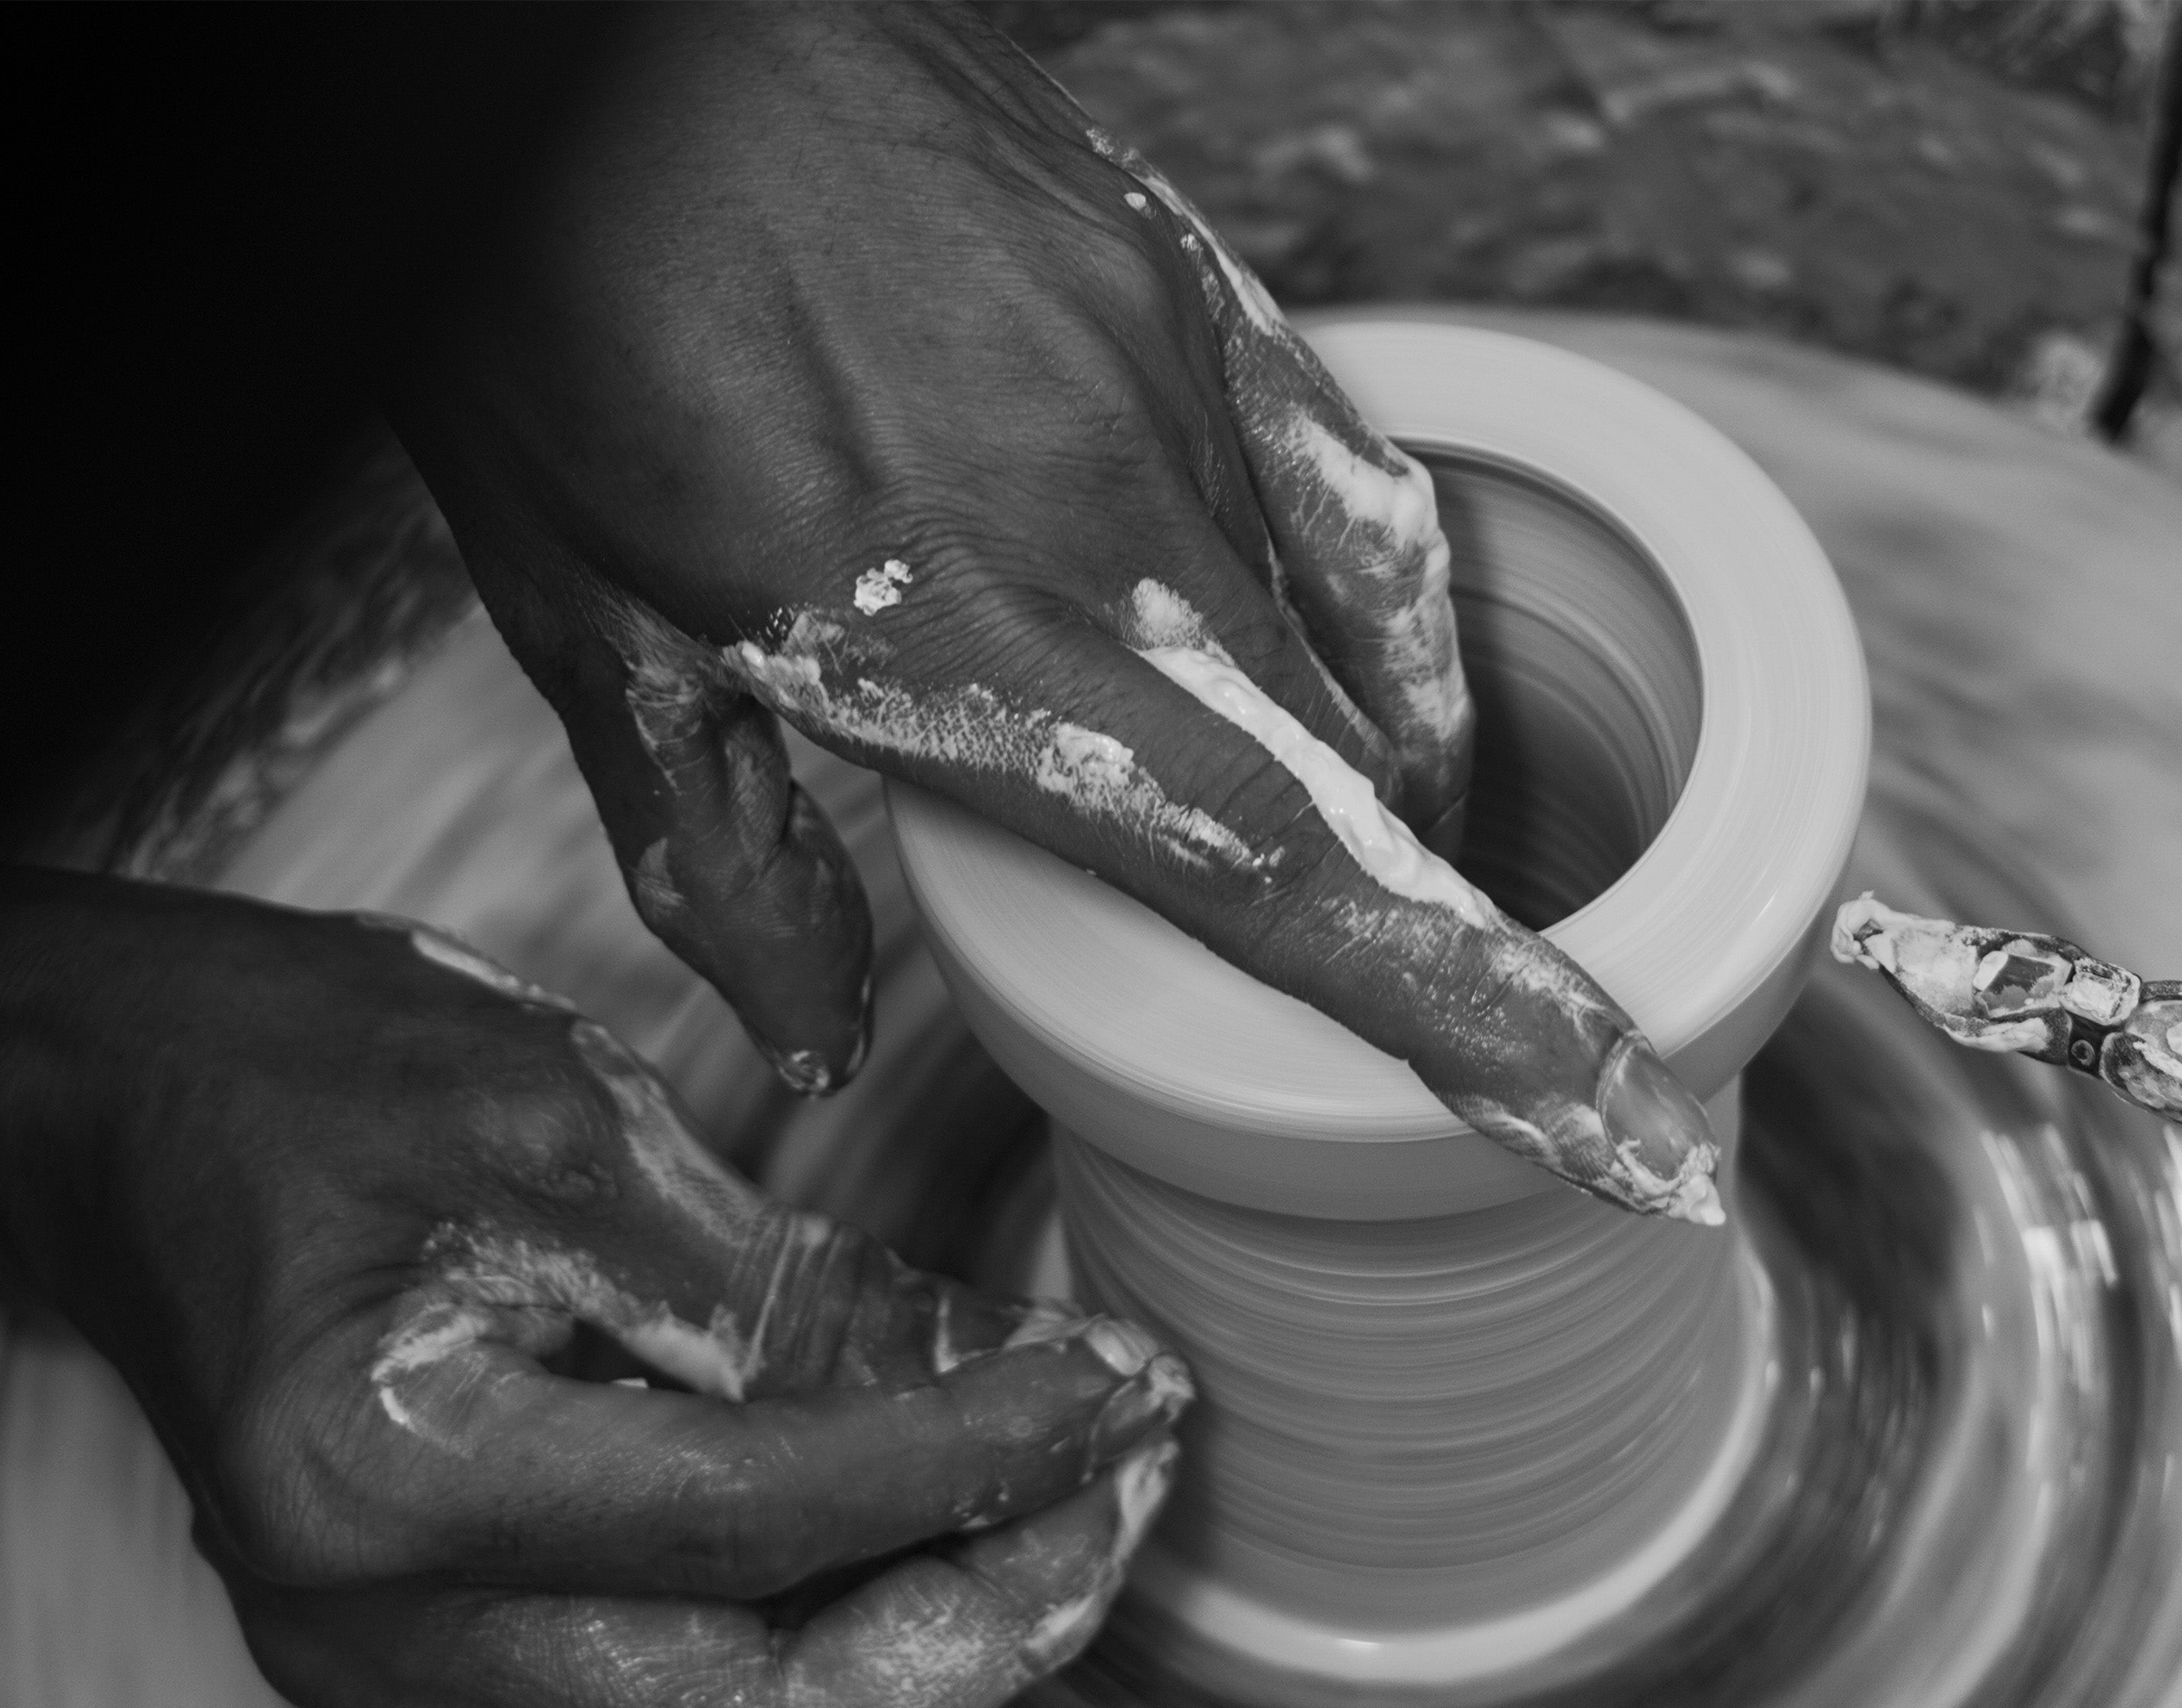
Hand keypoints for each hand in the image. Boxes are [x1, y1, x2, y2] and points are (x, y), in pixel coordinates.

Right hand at [0, 870, 1186, 1707]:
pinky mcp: (448, 1649)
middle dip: (989, 1625)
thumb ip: (783, 1282)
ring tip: (1078, 1495)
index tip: (1130, 1389)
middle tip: (1130, 1483)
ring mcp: (406, 1668)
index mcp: (385, 1486)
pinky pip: (695, 1687)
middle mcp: (380, 1634)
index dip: (979, 1463)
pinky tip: (949, 1508)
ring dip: (940, 1637)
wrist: (106, 1115)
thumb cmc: (295, 1073)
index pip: (761, 1524)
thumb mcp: (561, 1118)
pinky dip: (847, 1617)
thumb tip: (1013, 1374)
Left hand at [387, 1, 1720, 1222]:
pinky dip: (1375, 589)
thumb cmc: (549, 305)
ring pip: (1340, 625)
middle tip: (1463, 1017)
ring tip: (1357, 840)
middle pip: (1343, 772)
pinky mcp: (1168, 261)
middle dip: (1428, 917)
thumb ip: (726, 851)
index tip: (1632, 1125)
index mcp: (968, 633)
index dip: (1476, 1017)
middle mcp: (1110, 507)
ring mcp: (1158, 366)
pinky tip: (1367, 645)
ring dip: (1366, 762)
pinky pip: (1337, 453)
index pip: (1279, 873)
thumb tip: (823, 1028)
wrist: (576, 32)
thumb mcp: (580, 619)